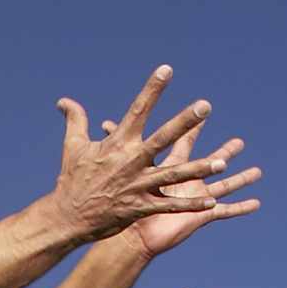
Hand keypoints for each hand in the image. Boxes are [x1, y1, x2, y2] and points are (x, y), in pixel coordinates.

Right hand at [53, 66, 259, 242]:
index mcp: (117, 144)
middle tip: (204, 106)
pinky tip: (210, 203)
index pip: (138, 110)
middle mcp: (131, 162)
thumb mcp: (73, 147)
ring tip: (222, 162)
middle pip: (162, 138)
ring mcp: (137, 186)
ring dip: (198, 169)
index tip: (166, 69)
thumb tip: (64, 101)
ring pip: (173, 174)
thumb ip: (75, 121)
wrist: (67, 218)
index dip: (152, 89)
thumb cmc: (71, 180)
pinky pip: (169, 206)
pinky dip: (189, 206)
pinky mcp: (140, 207)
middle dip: (184, 122)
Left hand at [100, 120, 259, 256]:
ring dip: (239, 178)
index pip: (183, 143)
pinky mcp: (199, 214)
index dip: (191, 128)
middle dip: (223, 152)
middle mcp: (184, 182)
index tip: (202, 111)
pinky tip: (256, 204)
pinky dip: (240, 207)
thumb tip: (104, 123)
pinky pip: (224, 211)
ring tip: (257, 171)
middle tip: (239, 142)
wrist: (129, 234)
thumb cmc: (122, 202)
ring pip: (222, 185)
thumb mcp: (124, 166)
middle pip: (208, 162)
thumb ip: (117, 144)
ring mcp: (193, 198)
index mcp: (169, 169)